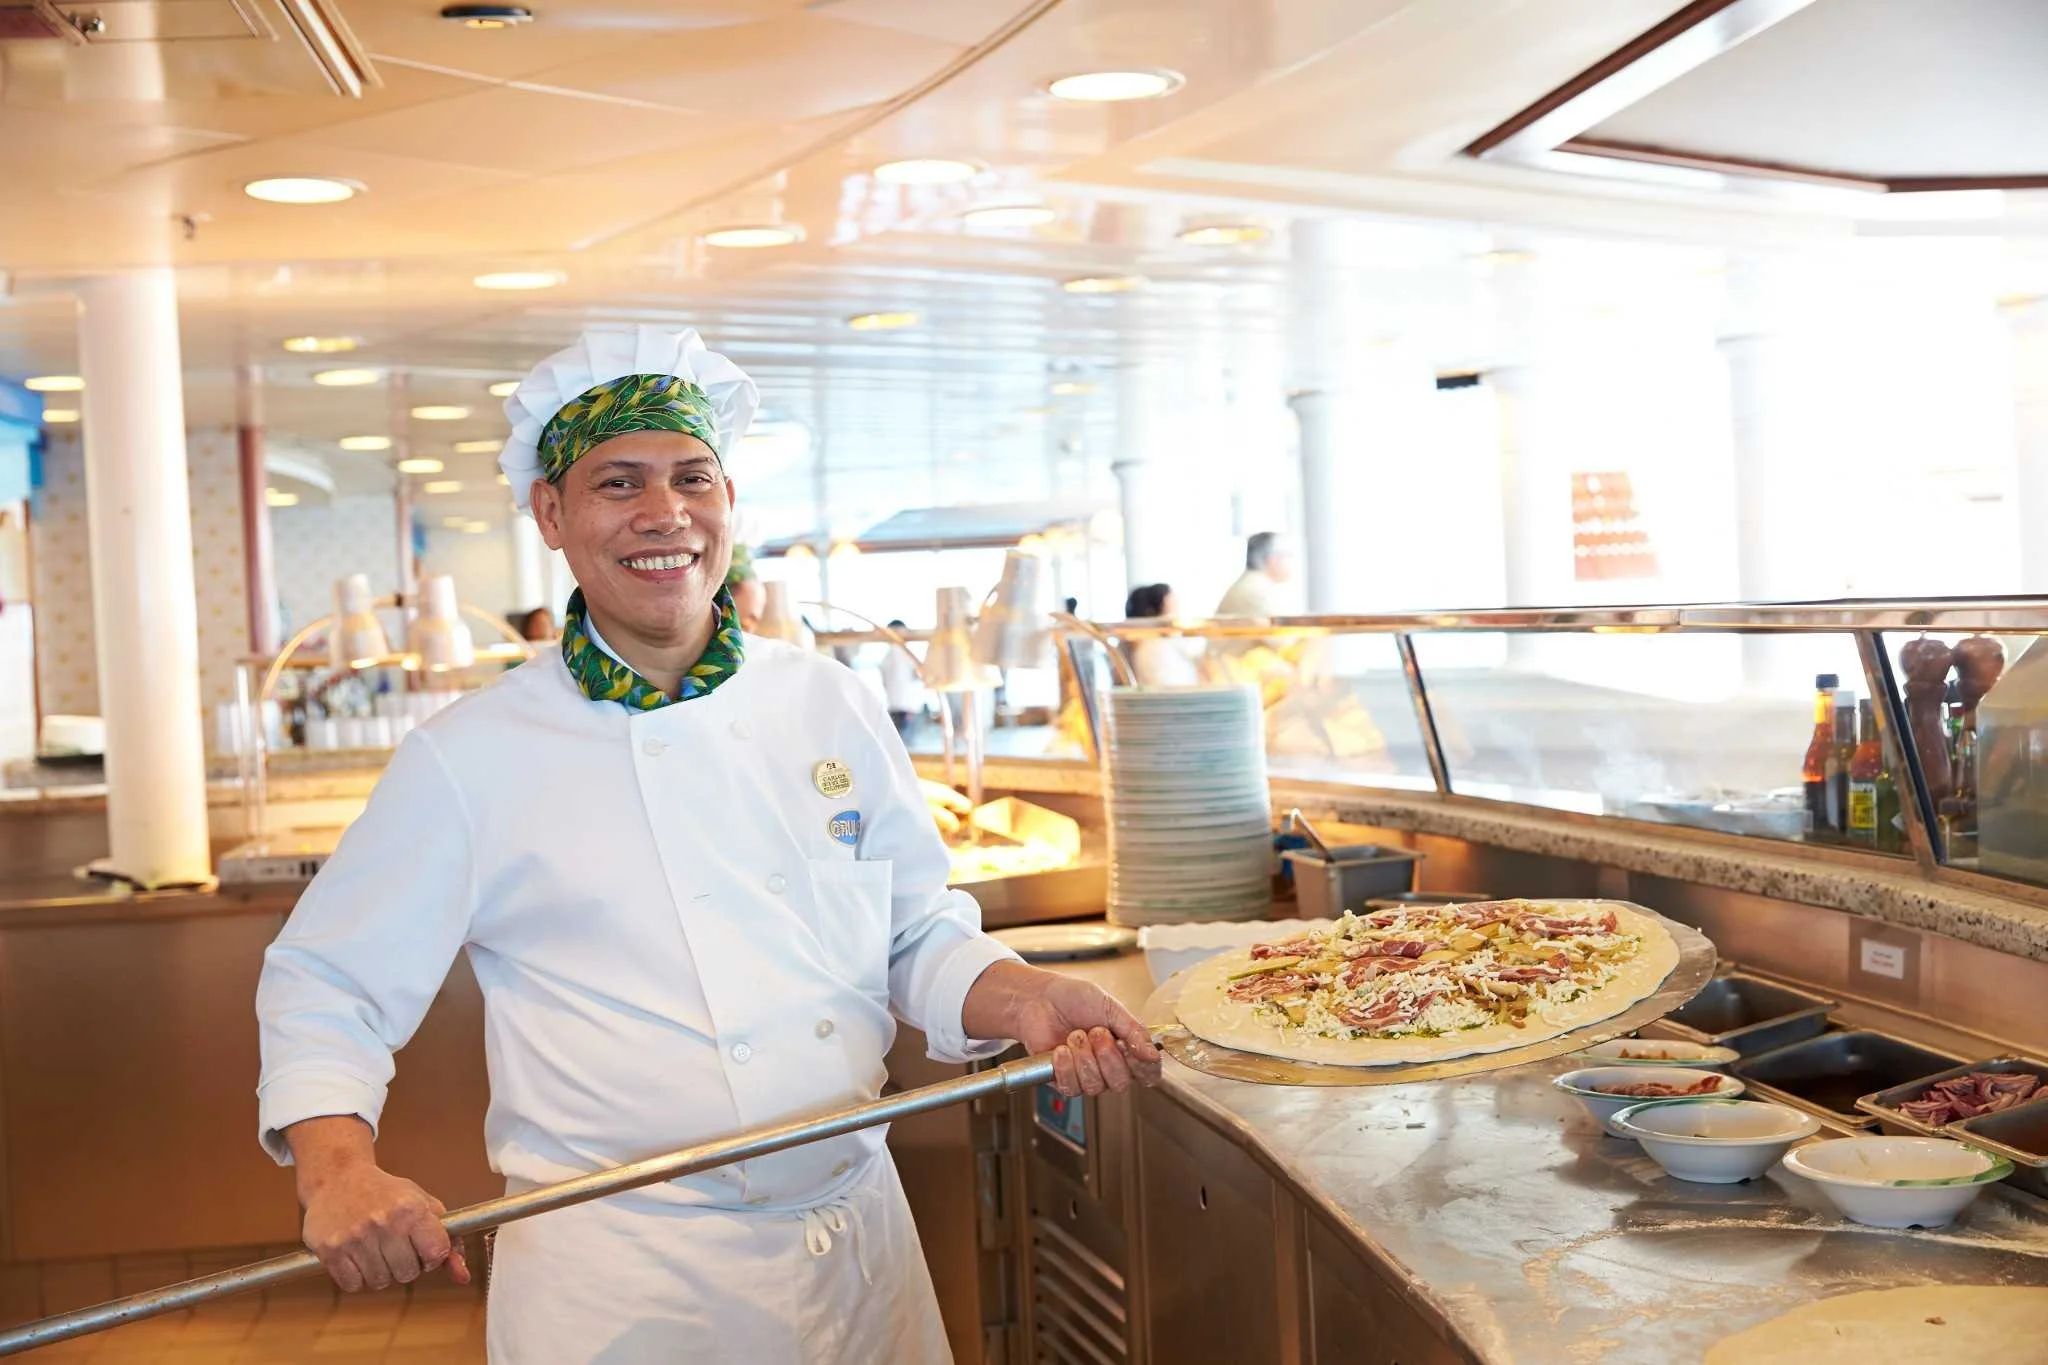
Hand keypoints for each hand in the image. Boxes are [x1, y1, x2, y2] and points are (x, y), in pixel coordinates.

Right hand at [285, 1117, 468, 1292]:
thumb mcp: (422, 1205)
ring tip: (374, 1248)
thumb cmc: (385, 1194)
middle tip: (395, 1246)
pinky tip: (356, 1255)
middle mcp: (384, 1223)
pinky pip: (353, 1285)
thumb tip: (463, 1277)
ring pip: (380, 1282)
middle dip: (405, 1265)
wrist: (338, 1179)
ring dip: (380, 1271)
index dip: (432, 1257)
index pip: (437, 1253)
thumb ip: (449, 1240)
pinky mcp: (331, 1251)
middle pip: (407, 1273)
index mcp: (411, 1209)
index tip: (424, 1249)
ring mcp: (355, 1238)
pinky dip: (356, 1277)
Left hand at [963, 961, 1162, 1096]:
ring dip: (1084, 1058)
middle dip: (1107, 1056)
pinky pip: (1071, 1087)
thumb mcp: (1110, 1008)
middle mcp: (1110, 1068)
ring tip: (1075, 1035)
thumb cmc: (1075, 999)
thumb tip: (1153, 1055)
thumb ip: (1134, 1031)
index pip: (1148, 1073)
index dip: (1142, 1066)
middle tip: (1096, 1031)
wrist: (1041, 999)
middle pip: (1121, 1083)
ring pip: (1095, 1086)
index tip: (1128, 1045)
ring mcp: (1087, 1076)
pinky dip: (1065, 1066)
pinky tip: (1060, 1050)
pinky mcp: (1064, 1081)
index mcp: (1127, 1050)